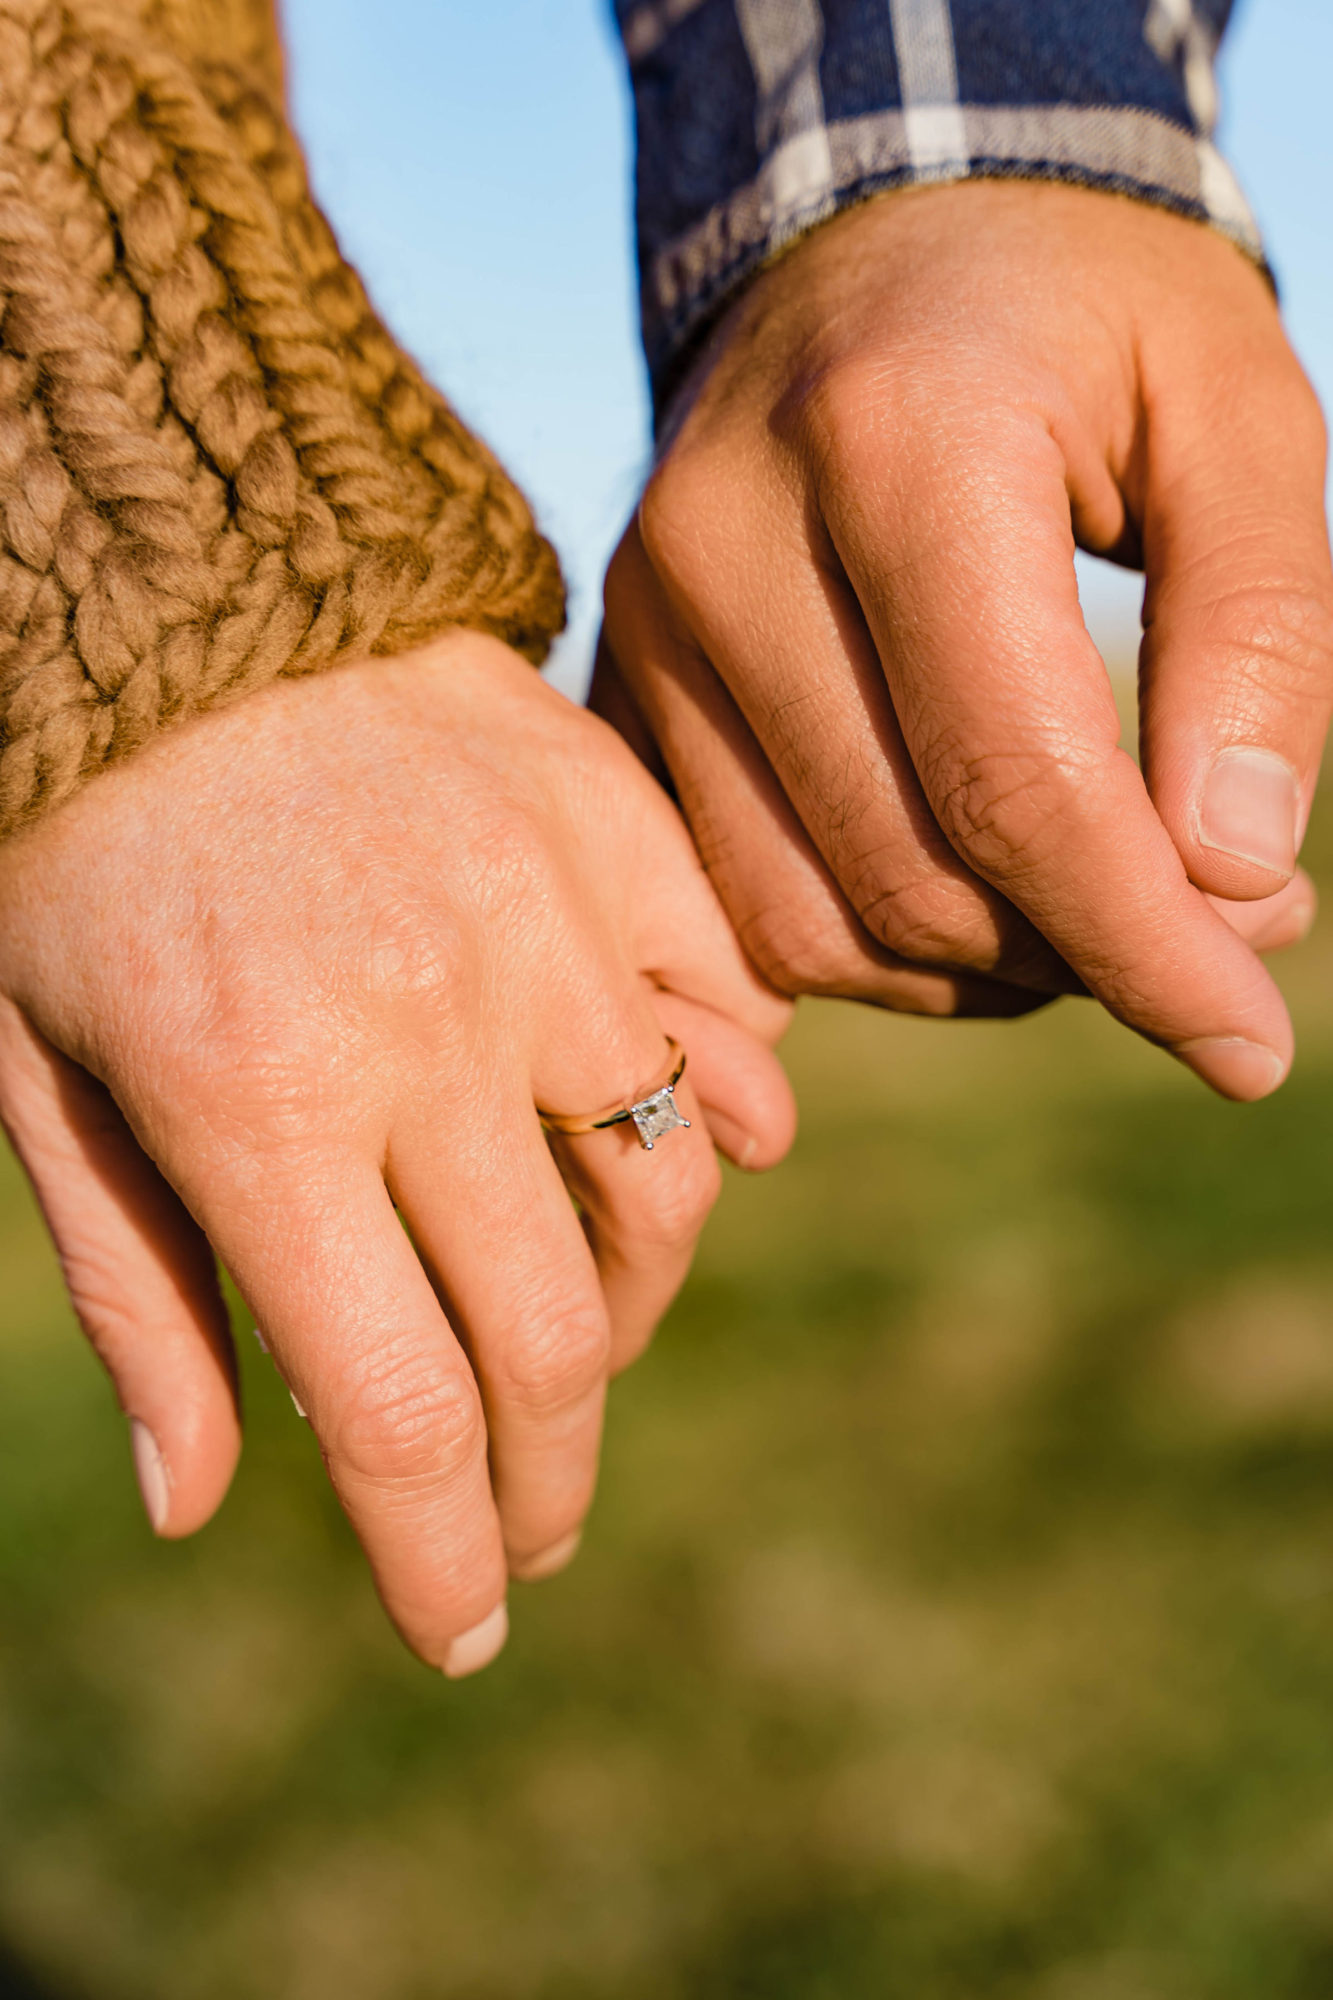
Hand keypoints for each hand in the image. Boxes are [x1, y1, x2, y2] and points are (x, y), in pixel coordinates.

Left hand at [0, 635, 793, 1672]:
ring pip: (666, 1195)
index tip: (462, 1632)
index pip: (400, 1413)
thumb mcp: (38, 1076)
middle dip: (548, 1477)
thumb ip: (135, 1294)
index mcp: (261, 1108)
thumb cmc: (69, 842)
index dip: (443, 1556)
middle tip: (525, 1524)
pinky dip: (720, 1115)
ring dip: (624, 1311)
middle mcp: (432, 1032)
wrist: (174, 586)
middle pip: (556, 1337)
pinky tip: (675, 1147)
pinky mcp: (622, 843)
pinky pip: (726, 1023)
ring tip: (565, 1334)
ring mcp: (550, 927)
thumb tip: (206, 1506)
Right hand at [597, 182, 1332, 1096]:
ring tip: (1093, 908)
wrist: (873, 232)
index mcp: (898, 440)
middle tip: (1212, 934)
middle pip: (907, 876)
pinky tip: (970, 898)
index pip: (1017, 781)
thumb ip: (1265, 640)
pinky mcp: (622, 684)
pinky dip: (868, 948)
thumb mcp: (1242, 414)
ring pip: (804, 922)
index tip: (1248, 1044)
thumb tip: (1233, 884)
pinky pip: (733, 900)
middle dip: (1080, 958)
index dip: (1146, 944)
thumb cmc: (1086, 313)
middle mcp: (727, 541)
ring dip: (974, 972)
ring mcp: (649, 622)